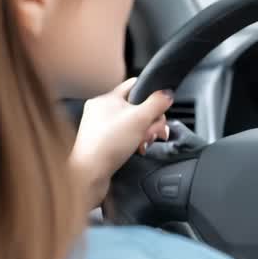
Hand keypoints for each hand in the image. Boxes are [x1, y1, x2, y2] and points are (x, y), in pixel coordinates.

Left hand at [71, 78, 173, 208]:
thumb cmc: (109, 144)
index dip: (152, 94)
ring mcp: (100, 127)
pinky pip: (124, 136)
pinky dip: (134, 141)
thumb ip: (157, 103)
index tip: (161, 107)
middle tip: (155, 131)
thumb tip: (167, 94)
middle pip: (137, 107)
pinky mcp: (101, 143)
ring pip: (132, 123)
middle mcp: (101, 110)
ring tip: (145, 142)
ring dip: (144, 132)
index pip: (135, 85)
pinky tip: (138, 149)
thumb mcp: (140, 118)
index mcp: (107, 98)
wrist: (90, 173)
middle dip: (150, 120)